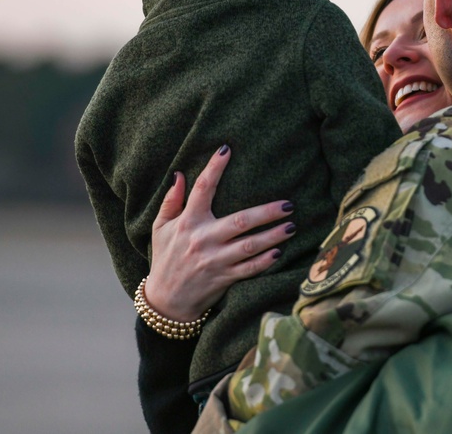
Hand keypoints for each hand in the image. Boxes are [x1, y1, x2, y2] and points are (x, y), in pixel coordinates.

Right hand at [144, 145, 296, 320]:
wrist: (166, 302)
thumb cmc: (165, 258)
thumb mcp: (159, 228)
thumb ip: (171, 201)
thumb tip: (178, 173)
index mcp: (187, 223)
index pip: (202, 190)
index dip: (214, 168)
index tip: (227, 149)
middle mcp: (202, 240)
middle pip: (239, 221)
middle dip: (266, 212)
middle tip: (288, 204)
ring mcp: (215, 261)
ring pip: (249, 246)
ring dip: (273, 236)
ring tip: (292, 226)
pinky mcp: (224, 278)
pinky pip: (249, 269)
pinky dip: (265, 261)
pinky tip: (280, 252)